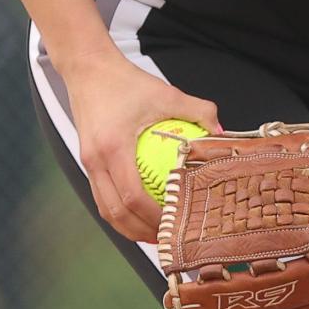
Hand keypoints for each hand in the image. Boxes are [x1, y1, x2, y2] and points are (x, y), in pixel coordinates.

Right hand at [60, 46, 220, 241]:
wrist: (88, 68)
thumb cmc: (127, 81)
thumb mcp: (166, 93)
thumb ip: (198, 110)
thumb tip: (222, 133)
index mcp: (113, 147)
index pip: (132, 195)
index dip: (152, 217)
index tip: (173, 224)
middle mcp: (94, 160)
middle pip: (115, 212)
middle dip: (140, 232)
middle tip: (166, 240)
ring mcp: (87, 162)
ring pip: (104, 208)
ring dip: (127, 227)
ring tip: (153, 235)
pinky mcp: (86, 160)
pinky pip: (101, 195)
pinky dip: (119, 210)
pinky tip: (140, 212)